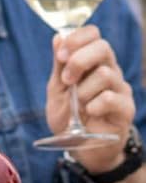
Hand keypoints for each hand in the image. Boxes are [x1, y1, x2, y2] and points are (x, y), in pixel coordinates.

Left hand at [49, 26, 135, 170]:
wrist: (80, 148)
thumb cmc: (69, 115)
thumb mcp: (57, 88)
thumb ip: (59, 65)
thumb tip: (59, 36)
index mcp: (93, 62)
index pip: (93, 34)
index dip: (77, 38)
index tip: (60, 55)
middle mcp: (110, 71)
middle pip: (103, 47)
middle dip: (79, 60)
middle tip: (66, 80)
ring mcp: (120, 90)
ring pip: (106, 74)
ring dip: (83, 89)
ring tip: (79, 104)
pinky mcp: (126, 109)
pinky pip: (111, 98)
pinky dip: (94, 104)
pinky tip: (89, 113)